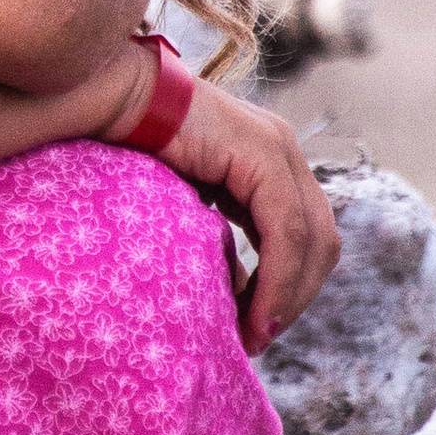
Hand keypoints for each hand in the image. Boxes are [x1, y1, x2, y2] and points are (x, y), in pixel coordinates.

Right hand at [95, 61, 339, 354]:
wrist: (113, 97)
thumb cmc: (131, 149)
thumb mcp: (187, 204)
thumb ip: (217, 237)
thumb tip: (235, 291)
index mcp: (271, 159)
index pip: (309, 236)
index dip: (293, 289)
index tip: (261, 331)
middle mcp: (285, 149)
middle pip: (322, 241)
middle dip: (296, 297)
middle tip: (259, 337)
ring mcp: (278, 146)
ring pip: (312, 239)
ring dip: (288, 295)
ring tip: (255, 333)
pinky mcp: (262, 152)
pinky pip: (286, 229)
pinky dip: (276, 277)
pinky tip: (253, 309)